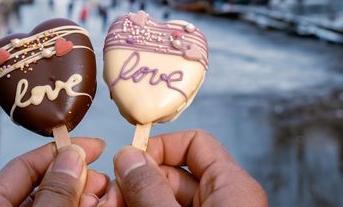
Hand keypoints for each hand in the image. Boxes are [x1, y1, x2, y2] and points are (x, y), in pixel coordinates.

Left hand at [0, 137, 108, 206]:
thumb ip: (54, 194)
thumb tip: (73, 157)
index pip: (23, 167)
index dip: (59, 151)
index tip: (93, 145)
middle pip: (44, 186)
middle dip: (78, 177)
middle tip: (103, 176)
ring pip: (57, 204)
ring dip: (84, 196)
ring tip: (107, 192)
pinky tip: (96, 206)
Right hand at [98, 130, 266, 206]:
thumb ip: (151, 188)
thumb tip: (127, 156)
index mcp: (232, 185)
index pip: (195, 143)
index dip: (159, 146)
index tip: (129, 160)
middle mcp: (224, 199)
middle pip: (173, 173)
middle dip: (137, 181)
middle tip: (110, 197)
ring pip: (165, 198)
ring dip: (135, 199)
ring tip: (110, 206)